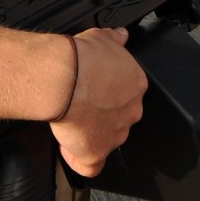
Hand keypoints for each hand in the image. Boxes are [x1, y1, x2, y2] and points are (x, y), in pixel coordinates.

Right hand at [48, 27, 146, 176]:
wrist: (64, 78)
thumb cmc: (81, 59)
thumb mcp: (102, 37)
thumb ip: (114, 39)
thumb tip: (120, 35)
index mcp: (135, 84)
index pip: (128, 93)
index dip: (109, 93)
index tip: (94, 90)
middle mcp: (131, 111)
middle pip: (120, 119)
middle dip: (102, 116)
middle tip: (81, 107)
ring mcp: (115, 134)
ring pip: (107, 141)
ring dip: (90, 136)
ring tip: (70, 125)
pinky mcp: (96, 152)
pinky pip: (91, 166)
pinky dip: (80, 161)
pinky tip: (70, 151)